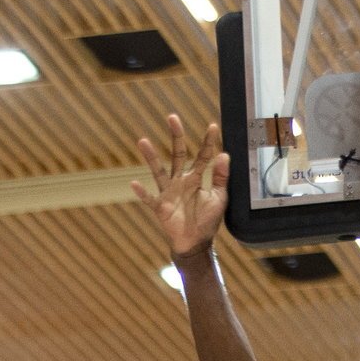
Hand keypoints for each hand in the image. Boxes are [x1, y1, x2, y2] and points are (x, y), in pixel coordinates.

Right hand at [131, 114, 229, 258]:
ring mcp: (168, 193)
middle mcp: (180, 181)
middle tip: (172, 117)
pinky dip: (142, 193)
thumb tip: (225, 155)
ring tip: (143, 141)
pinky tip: (135, 183)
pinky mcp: (160, 207)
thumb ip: (221, 178)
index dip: (208, 142)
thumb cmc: (208, 221)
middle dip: (176, 136)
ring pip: (159, 171)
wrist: (196, 243)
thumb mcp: (220, 198)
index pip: (202, 156)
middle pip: (177, 154)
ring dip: (151, 157)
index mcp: (196, 178)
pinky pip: (149, 199)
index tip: (212, 126)